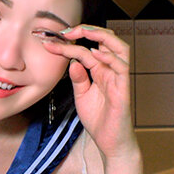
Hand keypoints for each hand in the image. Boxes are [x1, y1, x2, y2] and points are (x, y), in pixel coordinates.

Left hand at [43, 25, 136, 157]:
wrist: (110, 143)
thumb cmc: (99, 120)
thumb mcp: (82, 96)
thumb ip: (78, 78)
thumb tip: (71, 62)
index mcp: (101, 71)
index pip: (86, 49)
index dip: (68, 43)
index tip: (50, 42)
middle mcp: (112, 71)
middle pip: (107, 40)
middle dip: (88, 30)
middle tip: (66, 31)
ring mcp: (119, 79)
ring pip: (119, 47)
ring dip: (101, 36)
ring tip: (82, 32)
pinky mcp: (123, 90)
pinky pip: (122, 68)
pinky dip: (109, 57)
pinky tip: (94, 53)